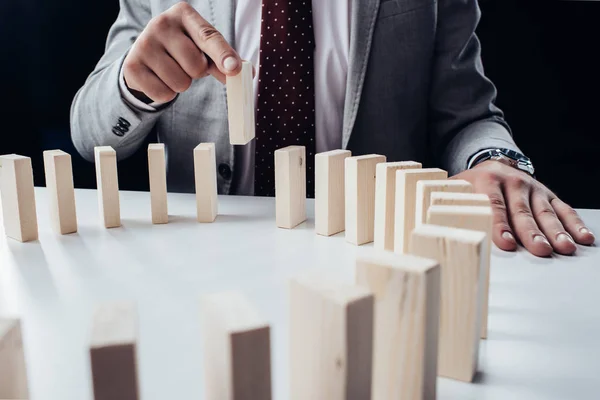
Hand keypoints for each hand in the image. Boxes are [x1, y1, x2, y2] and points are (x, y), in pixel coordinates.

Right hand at [123, 2, 241, 102]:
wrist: (146, 55)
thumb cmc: (183, 48)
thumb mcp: (204, 47)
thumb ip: (224, 58)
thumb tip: (245, 73)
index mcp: (184, 14)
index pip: (208, 37)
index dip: (222, 55)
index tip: (233, 69)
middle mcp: (161, 24)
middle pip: (195, 65)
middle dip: (196, 72)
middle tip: (186, 64)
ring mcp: (143, 44)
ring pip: (180, 83)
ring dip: (181, 84)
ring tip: (172, 70)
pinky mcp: (132, 66)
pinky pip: (163, 94)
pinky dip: (166, 93)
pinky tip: (159, 78)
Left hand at [453, 160, 594, 256]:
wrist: (491, 164)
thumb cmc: (468, 186)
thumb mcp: (453, 190)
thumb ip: (442, 203)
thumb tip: (422, 221)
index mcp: (486, 181)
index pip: (493, 206)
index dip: (500, 225)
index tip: (506, 242)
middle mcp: (512, 183)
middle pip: (522, 212)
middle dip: (532, 232)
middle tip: (540, 250)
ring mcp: (532, 189)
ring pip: (545, 212)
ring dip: (556, 231)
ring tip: (564, 247)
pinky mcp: (548, 194)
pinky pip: (563, 209)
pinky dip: (574, 223)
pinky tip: (583, 238)